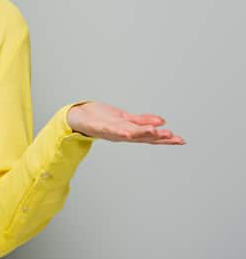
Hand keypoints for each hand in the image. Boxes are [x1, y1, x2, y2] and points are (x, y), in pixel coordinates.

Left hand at [67, 101, 185, 143]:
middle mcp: (122, 134)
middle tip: (173, 137)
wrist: (78, 117)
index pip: (150, 137)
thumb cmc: (101, 118)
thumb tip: (162, 121)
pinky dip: (119, 131)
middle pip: (142, 137)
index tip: (181, 140)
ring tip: (156, 132)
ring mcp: (111, 131)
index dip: (165, 139)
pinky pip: (110, 129)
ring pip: (129, 133)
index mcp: (129, 132)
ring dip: (142, 133)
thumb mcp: (125, 118)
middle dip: (158, 137)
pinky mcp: (99, 126)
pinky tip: (127, 133)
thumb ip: (142, 120)